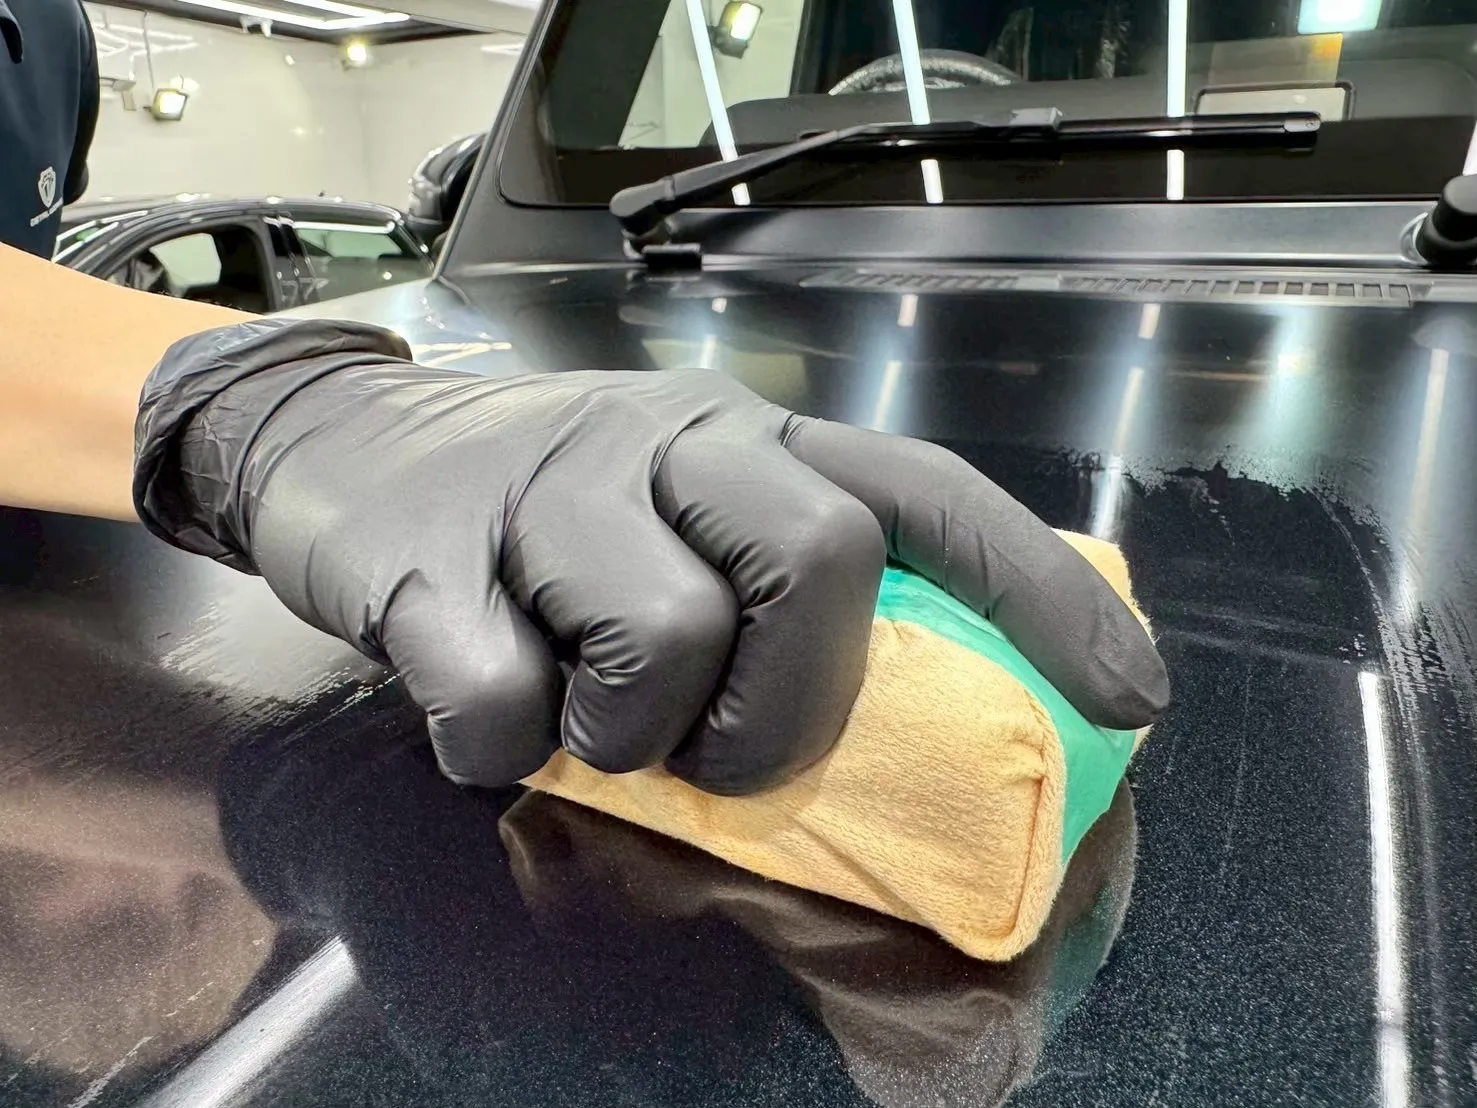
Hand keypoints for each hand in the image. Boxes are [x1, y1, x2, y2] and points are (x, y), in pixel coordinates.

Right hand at [136, 319, 1166, 794]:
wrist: (338, 436)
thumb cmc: (547, 500)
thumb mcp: (676, 508)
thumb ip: (773, 586)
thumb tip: (899, 720)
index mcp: (753, 437)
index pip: (928, 493)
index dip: (1037, 593)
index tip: (1125, 696)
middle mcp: (671, 440)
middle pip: (817, 556)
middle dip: (790, 699)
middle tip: (724, 751)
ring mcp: (549, 486)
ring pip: (661, 633)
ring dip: (632, 727)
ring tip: (582, 712)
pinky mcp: (426, 553)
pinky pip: (499, 697)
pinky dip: (500, 745)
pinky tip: (482, 701)